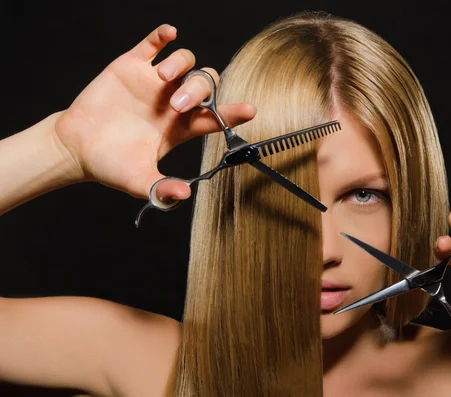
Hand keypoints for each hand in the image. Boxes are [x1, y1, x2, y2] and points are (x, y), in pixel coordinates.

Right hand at [52, 24, 255, 200]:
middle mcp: (174, 102)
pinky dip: (162, 36)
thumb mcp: (138, 181)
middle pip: (205, 84)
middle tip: (176, 105)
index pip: (215, 116)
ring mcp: (154, 83)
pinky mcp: (132, 66)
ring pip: (186, 61)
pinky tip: (169, 33)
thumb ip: (161, 189)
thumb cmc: (110, 165)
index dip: (233, 112)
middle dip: (198, 90)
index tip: (249, 110)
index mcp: (182, 127)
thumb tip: (184, 195)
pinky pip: (153, 44)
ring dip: (181, 65)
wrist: (76, 148)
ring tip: (163, 78)